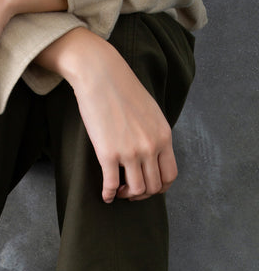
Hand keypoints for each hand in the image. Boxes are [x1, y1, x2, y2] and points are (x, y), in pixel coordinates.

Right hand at [36, 28, 177, 202]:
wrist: (101, 75)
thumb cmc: (123, 90)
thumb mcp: (151, 112)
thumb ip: (155, 134)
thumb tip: (153, 154)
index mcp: (163, 136)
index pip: (170, 175)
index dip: (159, 187)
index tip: (147, 185)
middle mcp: (150, 147)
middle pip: (154, 187)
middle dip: (142, 194)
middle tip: (130, 190)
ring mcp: (130, 152)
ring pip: (136, 190)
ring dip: (127, 196)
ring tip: (118, 190)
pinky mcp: (108, 154)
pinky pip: (111, 185)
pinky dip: (108, 195)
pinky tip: (105, 195)